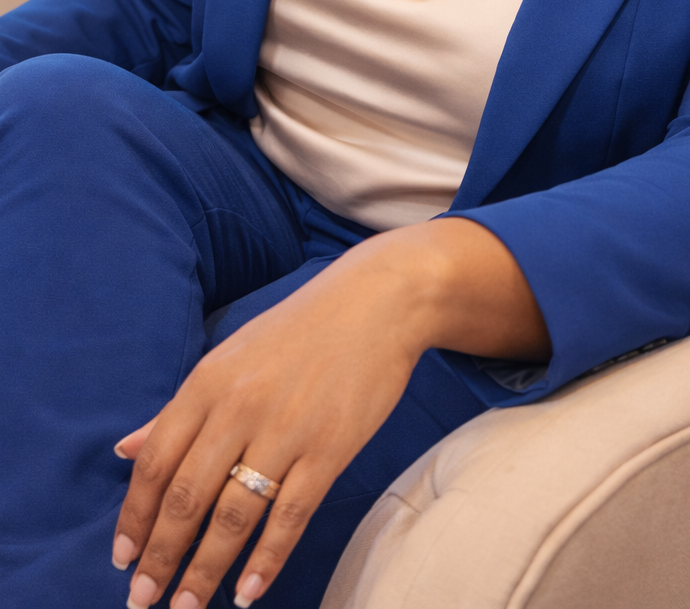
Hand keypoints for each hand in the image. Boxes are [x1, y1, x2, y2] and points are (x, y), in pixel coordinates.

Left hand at [111, 218, 549, 607]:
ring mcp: (285, 431)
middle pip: (187, 496)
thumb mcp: (230, 356)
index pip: (157, 461)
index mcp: (208, 382)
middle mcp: (239, 408)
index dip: (135, 516)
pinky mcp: (329, 450)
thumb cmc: (300, 330)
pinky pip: (289, 517)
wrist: (377, 302)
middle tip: (141, 599)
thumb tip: (125, 451)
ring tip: (186, 607)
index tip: (122, 558)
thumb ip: (179, 408)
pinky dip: (265, 560)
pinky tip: (247, 592)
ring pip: (233, 516)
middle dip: (160, 556)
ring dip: (204, 570)